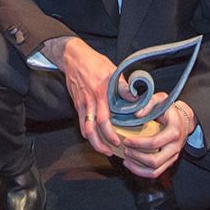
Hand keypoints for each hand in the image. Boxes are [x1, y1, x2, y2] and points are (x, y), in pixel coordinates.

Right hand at [56, 37, 124, 156]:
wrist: (74, 57)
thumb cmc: (95, 62)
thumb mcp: (113, 71)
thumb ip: (123, 87)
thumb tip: (136, 99)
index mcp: (101, 94)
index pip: (104, 120)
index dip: (110, 134)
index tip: (118, 142)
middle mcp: (90, 102)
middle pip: (91, 130)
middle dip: (100, 144)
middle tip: (111, 151)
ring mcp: (82, 104)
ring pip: (85, 130)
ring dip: (93, 142)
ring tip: (103, 148)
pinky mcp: (77, 105)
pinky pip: (81, 123)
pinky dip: (88, 132)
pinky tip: (95, 136)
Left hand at [118, 95, 192, 178]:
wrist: (184, 119)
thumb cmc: (169, 110)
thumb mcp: (161, 99)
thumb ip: (149, 103)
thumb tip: (137, 114)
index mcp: (174, 131)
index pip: (155, 143)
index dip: (138, 144)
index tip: (126, 140)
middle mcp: (175, 147)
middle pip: (155, 161)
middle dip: (137, 157)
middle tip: (125, 150)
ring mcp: (173, 156)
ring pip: (155, 171)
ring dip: (138, 168)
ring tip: (126, 160)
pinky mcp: (169, 162)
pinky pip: (156, 173)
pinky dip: (142, 172)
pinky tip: (131, 165)